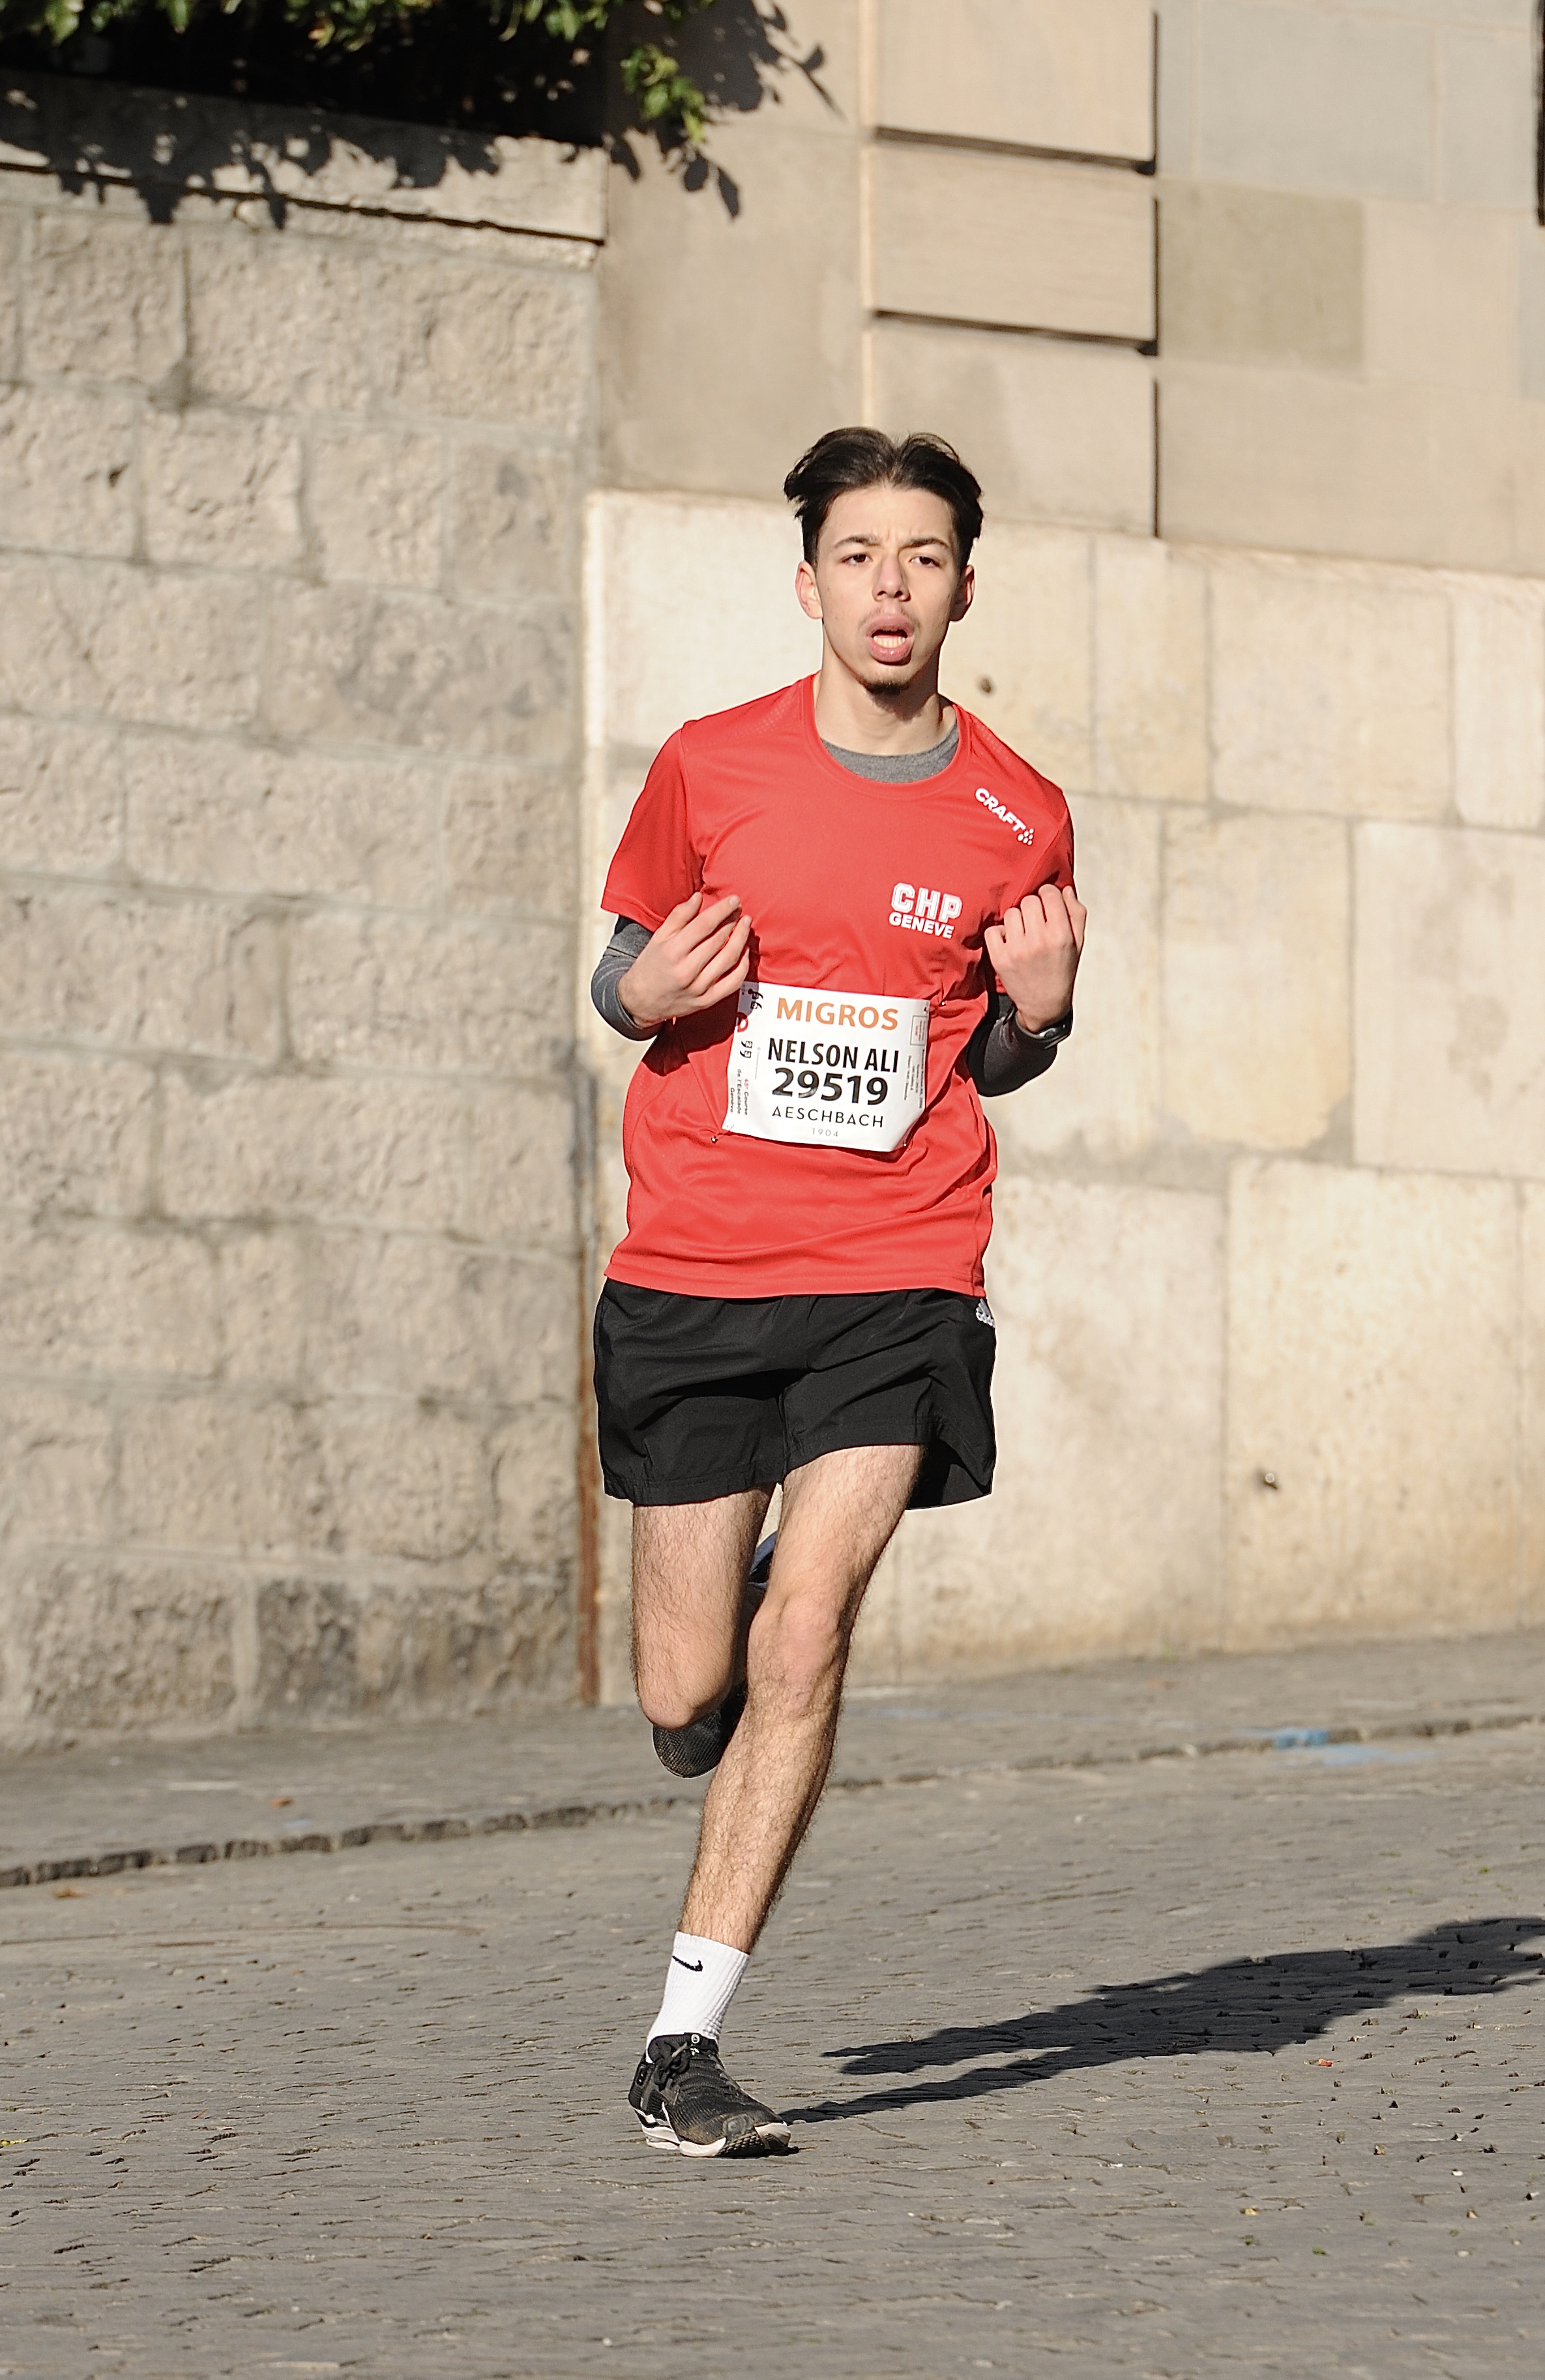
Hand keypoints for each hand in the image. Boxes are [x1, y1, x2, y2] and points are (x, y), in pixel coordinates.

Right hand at [618, 891, 751, 1029]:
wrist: (641, 1002)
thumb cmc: (650, 966)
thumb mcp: (658, 937)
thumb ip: (679, 916)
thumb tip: (699, 897)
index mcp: (672, 951)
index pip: (704, 925)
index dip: (722, 910)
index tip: (733, 900)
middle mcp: (686, 970)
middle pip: (719, 940)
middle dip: (733, 921)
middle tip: (739, 910)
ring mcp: (698, 988)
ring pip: (729, 959)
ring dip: (742, 939)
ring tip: (745, 925)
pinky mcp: (707, 1000)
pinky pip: (733, 982)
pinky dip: (743, 965)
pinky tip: (745, 951)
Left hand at [983, 882, 1086, 1033]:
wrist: (1045, 1004)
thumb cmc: (1063, 969)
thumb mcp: (1078, 943)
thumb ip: (1076, 913)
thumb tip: (1065, 889)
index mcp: (1061, 935)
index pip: (1049, 893)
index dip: (1049, 895)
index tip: (1048, 904)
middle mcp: (1039, 941)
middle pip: (1028, 901)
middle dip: (1033, 908)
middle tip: (1036, 922)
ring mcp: (1017, 950)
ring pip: (1011, 913)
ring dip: (1017, 921)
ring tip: (1024, 934)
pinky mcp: (999, 958)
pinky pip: (993, 930)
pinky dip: (1000, 934)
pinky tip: (1010, 943)